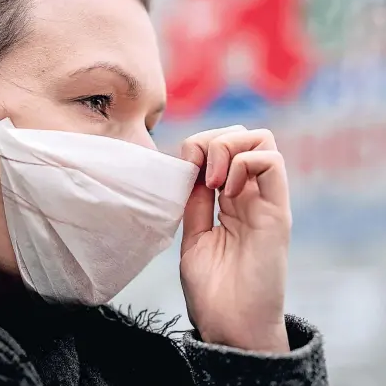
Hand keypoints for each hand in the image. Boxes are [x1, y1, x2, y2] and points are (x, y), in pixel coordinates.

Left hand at [180, 126, 290, 352]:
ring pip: (261, 139)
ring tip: (214, 180)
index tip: (185, 169)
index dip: (200, 146)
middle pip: (245, 135)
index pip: (225, 147)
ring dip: (229, 147)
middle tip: (201, 171)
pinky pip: (272, 163)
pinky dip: (245, 162)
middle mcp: (252, 195)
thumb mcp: (194, 235)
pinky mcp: (278, 213)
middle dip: (215, 139)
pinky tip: (229, 188)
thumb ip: (196, 201)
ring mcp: (267, 201)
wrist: (230, 327)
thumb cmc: (213, 289)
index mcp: (231, 200)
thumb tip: (191, 166)